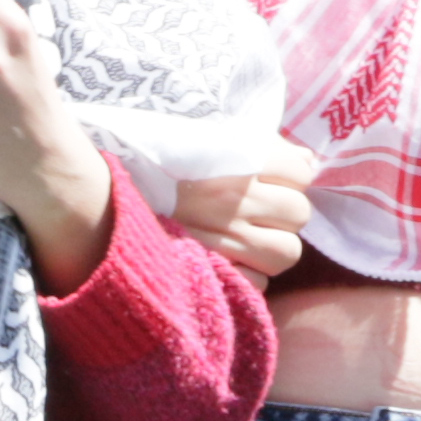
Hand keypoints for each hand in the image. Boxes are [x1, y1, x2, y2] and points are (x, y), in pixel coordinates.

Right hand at [173, 146, 316, 281]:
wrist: (109, 197)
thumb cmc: (164, 163)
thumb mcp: (212, 138)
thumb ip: (264, 147)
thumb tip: (310, 162)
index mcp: (236, 157)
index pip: (301, 172)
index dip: (291, 178)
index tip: (273, 181)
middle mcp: (235, 197)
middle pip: (299, 213)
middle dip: (284, 215)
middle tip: (259, 213)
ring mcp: (225, 236)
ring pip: (287, 252)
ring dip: (273, 248)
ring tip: (250, 240)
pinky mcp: (212, 269)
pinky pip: (258, 283)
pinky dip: (249, 276)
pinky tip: (231, 261)